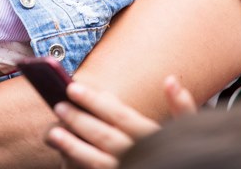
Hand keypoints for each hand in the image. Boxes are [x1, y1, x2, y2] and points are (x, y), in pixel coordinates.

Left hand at [45, 77, 196, 168]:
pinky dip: (78, 165)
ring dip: (73, 147)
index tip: (73, 88)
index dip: (94, 101)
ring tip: (53, 133)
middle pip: (104, 136)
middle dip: (79, 120)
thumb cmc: (179, 152)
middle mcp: (140, 154)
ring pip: (96, 161)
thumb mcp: (186, 130)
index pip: (119, 115)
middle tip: (58, 106)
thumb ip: (180, 106)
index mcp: (152, 136)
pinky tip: (64, 158)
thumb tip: (170, 80)